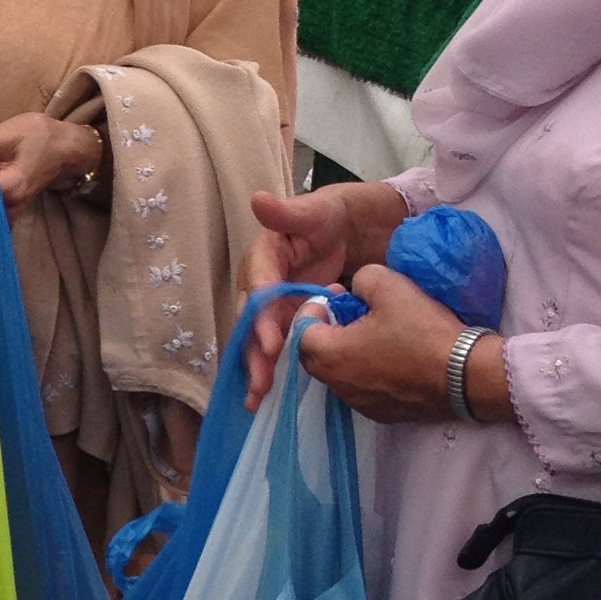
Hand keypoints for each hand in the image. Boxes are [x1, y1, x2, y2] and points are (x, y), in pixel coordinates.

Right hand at [241, 184, 402, 405]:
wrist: (348, 227)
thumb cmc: (329, 216)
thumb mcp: (313, 211)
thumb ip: (287, 211)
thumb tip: (258, 200)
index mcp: (262, 259)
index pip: (257, 290)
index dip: (261, 317)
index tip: (271, 341)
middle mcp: (259, 287)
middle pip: (252, 323)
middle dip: (255, 354)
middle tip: (262, 382)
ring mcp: (273, 307)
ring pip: (259, 341)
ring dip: (259, 369)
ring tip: (259, 398)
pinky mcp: (287, 321)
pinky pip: (277, 347)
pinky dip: (274, 369)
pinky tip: (271, 396)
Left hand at [296, 264, 509, 425]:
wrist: (466, 376)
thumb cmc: (423, 331)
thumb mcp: (390, 286)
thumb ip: (362, 279)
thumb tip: (357, 288)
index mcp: (330, 355)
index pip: (301, 330)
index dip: (314, 307)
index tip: (337, 294)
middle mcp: (336, 385)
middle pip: (316, 354)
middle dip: (327, 329)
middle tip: (351, 311)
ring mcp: (358, 404)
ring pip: (339, 372)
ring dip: (347, 350)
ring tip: (374, 331)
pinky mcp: (381, 414)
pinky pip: (362, 387)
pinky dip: (366, 369)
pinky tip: (392, 355)